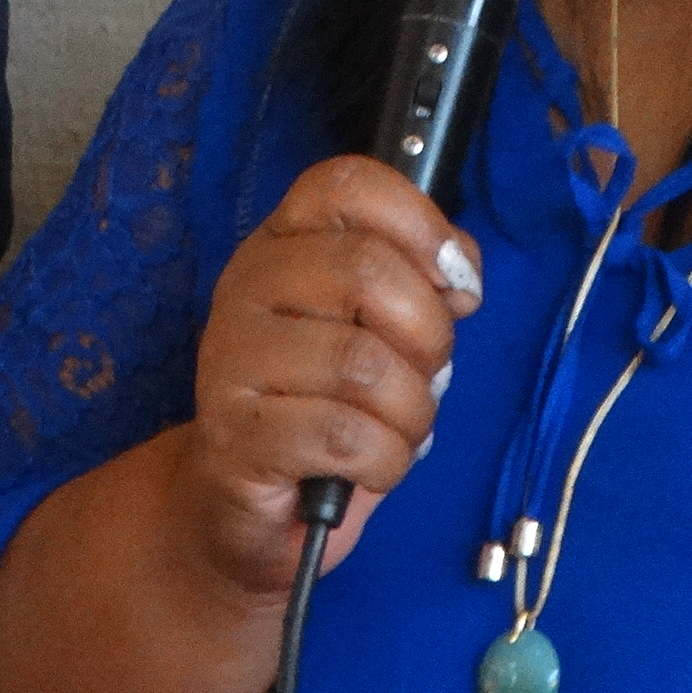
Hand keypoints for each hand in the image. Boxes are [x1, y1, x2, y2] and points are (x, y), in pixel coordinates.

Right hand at [178, 154, 477, 594]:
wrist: (243, 508)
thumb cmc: (326, 410)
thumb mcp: (383, 332)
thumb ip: (422, 282)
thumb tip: (459, 274)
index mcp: (284, 243)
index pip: (348, 183)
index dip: (421, 224)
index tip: (455, 285)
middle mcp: (247, 286)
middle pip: (365, 268)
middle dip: (427, 335)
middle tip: (422, 374)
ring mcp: (231, 359)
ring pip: (363, 363)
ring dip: (412, 412)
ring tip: (397, 430)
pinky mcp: (234, 434)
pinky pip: (344, 435)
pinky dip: (385, 461)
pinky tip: (370, 468)